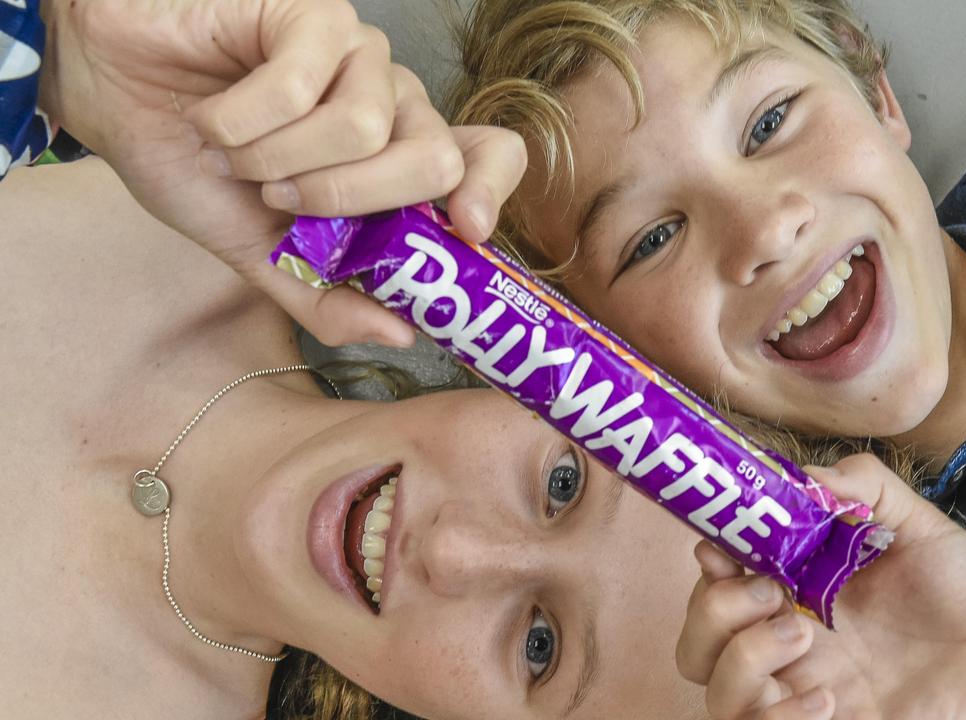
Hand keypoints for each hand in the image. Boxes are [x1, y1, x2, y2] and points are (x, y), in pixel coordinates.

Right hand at [38, 0, 525, 346]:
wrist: (112, 97)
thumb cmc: (194, 165)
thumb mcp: (261, 254)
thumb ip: (327, 298)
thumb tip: (402, 334)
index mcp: (399, 157)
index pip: (491, 157)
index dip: (490, 192)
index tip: (464, 229)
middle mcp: (394, 102)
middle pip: (435, 158)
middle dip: (351, 200)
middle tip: (282, 200)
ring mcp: (359, 54)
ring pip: (365, 127)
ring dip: (280, 161)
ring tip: (238, 156)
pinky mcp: (313, 15)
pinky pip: (300, 88)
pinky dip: (241, 124)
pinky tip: (215, 118)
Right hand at [676, 454, 965, 719]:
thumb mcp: (919, 524)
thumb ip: (864, 488)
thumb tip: (804, 477)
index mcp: (801, 592)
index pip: (719, 585)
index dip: (707, 564)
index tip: (722, 545)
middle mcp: (793, 647)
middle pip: (697, 646)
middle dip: (713, 613)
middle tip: (769, 593)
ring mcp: (808, 695)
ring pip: (715, 696)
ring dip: (740, 660)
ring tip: (801, 637)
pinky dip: (778, 716)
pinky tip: (828, 701)